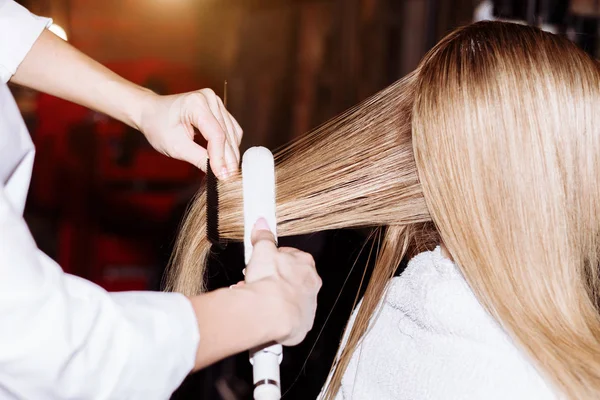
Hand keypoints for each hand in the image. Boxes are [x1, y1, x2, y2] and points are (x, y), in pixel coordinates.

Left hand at [137, 89, 242, 178]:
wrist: (151, 112)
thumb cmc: (158, 126)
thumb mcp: (175, 146)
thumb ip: (199, 158)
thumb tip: (219, 172)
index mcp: (196, 103)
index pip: (216, 134)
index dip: (220, 157)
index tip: (223, 176)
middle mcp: (209, 99)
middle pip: (227, 134)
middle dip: (228, 159)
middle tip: (229, 179)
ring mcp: (216, 103)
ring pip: (232, 133)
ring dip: (231, 154)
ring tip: (228, 172)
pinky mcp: (219, 110)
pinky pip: (231, 130)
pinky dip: (230, 146)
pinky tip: (227, 159)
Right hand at [242, 219, 321, 345]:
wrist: (272, 312)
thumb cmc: (270, 281)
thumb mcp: (262, 251)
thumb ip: (264, 237)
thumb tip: (262, 224)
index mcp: (305, 264)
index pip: (291, 257)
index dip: (273, 261)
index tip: (262, 264)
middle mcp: (311, 284)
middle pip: (290, 279)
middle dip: (272, 281)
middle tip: (256, 282)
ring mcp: (308, 305)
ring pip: (289, 299)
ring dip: (273, 299)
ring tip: (255, 300)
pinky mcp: (303, 324)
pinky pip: (289, 319)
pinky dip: (277, 317)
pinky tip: (264, 315)